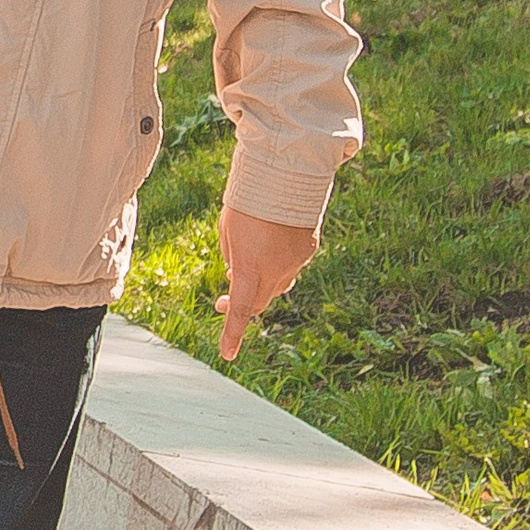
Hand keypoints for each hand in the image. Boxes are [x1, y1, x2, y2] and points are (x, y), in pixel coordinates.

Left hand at [215, 205, 320, 359]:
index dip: (232, 333)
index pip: (240, 309)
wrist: (285, 175)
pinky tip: (268, 246)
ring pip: (276, 285)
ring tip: (243, 268)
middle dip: (240, 305)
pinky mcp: (308, 250)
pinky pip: (289, 267)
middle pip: (258, 302)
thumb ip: (232, 257)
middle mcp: (276, 270)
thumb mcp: (228, 231)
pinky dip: (275, 266)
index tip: (227, 354)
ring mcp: (296, 261)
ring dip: (258, 284)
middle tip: (221, 303)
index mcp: (251, 266)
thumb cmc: (247, 200)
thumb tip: (239, 273)